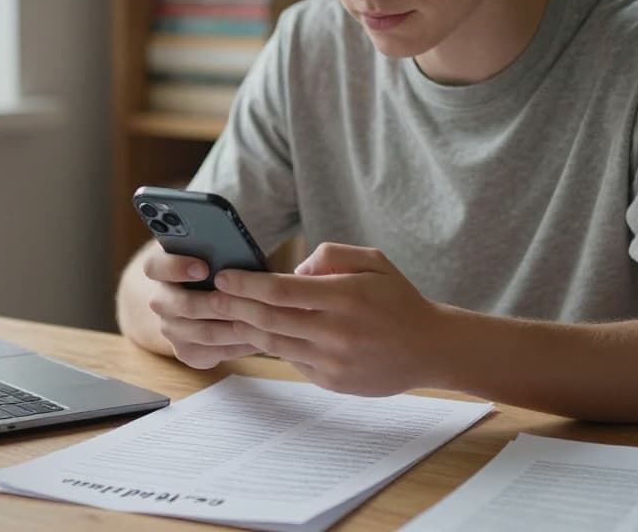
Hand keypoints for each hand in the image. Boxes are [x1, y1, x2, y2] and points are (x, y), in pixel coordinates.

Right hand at [139, 246, 260, 368]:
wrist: (199, 296)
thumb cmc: (217, 265)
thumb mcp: (214, 249)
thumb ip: (221, 246)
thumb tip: (246, 248)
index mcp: (160, 268)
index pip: (155, 266)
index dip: (177, 267)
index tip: (204, 268)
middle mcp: (161, 300)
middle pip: (182, 305)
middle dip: (216, 303)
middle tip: (244, 299)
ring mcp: (171, 329)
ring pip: (203, 332)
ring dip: (235, 326)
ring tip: (264, 319)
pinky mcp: (186, 352)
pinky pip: (214, 352)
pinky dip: (239, 345)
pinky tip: (261, 336)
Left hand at [212, 243, 447, 395]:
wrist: (431, 348)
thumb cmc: (399, 299)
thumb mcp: (373, 261)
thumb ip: (331, 256)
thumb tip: (294, 270)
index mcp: (343, 297)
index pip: (281, 290)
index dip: (246, 283)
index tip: (223, 275)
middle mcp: (335, 331)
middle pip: (268, 318)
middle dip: (231, 306)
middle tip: (207, 296)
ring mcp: (331, 360)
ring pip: (273, 342)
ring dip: (243, 328)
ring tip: (222, 315)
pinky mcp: (330, 381)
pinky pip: (291, 360)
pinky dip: (272, 345)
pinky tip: (257, 332)